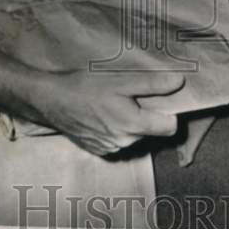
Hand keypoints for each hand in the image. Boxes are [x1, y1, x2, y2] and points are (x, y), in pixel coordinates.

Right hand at [28, 68, 182, 156]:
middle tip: (130, 96)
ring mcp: (109, 148)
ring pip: (133, 136)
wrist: (50, 100)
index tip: (160, 99)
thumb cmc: (85, 86)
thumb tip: (178, 83)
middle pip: (150, 131)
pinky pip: (117, 140)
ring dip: (129, 121)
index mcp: (132, 125)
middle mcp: (123, 142)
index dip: (168, 112)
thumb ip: (151, 84)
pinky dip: (114, 128)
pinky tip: (101, 114)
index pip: (169, 128)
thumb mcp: (119, 79)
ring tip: (113, 103)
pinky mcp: (97, 149)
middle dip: (146, 115)